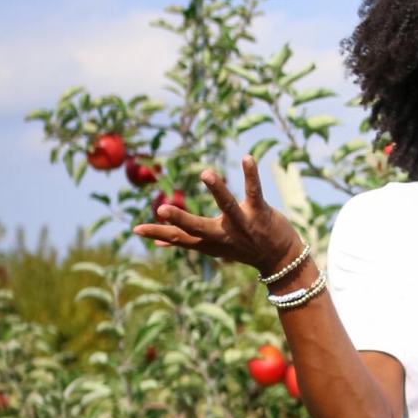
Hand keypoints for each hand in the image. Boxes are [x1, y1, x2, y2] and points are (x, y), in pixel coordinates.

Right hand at [131, 153, 302, 274]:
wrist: (280, 259)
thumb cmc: (242, 248)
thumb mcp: (212, 246)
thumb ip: (185, 240)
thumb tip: (158, 242)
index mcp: (208, 241)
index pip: (179, 238)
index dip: (157, 233)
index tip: (136, 229)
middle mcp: (223, 234)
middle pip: (197, 227)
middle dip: (179, 219)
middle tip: (160, 210)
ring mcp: (242, 224)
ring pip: (227, 206)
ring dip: (217, 190)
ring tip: (205, 173)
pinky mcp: (260, 213)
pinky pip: (254, 191)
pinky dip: (251, 174)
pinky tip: (247, 158)